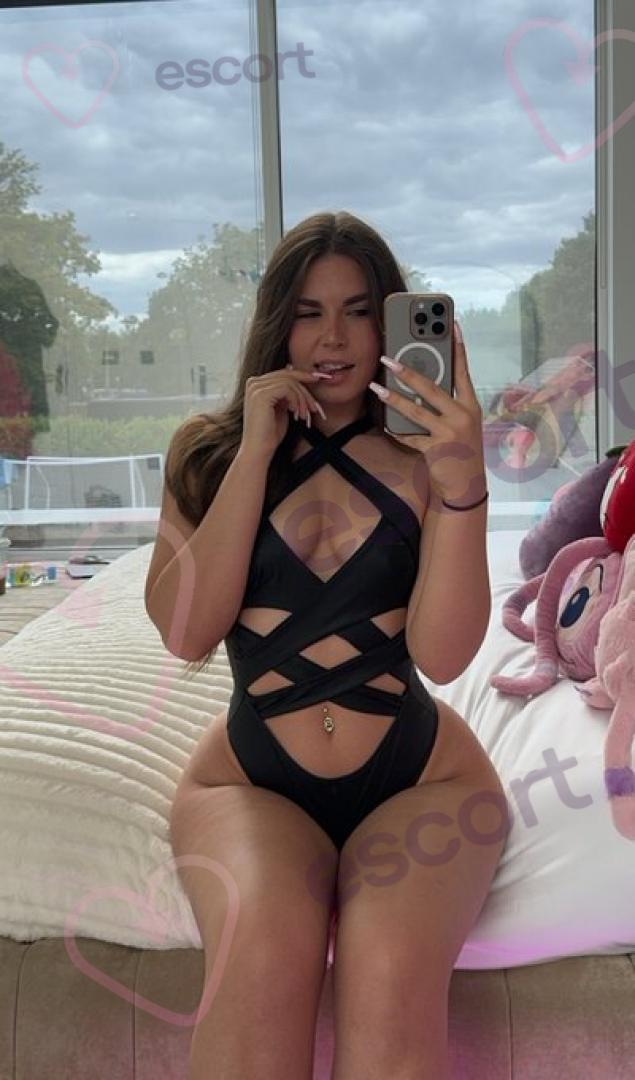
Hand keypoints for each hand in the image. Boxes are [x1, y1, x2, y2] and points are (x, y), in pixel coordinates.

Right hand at [242, 365, 327, 457]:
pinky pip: (287, 388)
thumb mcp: (281, 408)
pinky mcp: (261, 394)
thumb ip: (287, 394)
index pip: (284, 373)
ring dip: (302, 398)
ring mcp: (256, 387)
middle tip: (314, 406)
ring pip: (290, 382)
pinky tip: (296, 413)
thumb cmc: (270, 434)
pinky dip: (296, 400)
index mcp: (256, 384)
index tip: (318, 381)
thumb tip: (301, 382)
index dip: (302, 377)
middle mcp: (254, 382)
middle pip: (288, 375)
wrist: (259, 450)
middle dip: (305, 390)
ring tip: (305, 414)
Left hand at [373, 321, 485, 502]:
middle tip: (389, 360)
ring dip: (393, 398)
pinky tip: (385, 423)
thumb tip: (422, 386)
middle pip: (432, 388)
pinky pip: (410, 436)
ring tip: (377, 388)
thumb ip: (448, 406)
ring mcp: (450, 432)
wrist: (467, 485)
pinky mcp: (437, 448)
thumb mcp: (463, 425)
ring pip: (416, 410)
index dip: (458, 348)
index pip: (464, 371)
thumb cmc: (462, 451)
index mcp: (471, 406)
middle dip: (408, 372)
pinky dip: (397, 430)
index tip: (452, 325)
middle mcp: (462, 415)